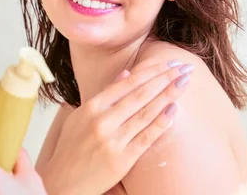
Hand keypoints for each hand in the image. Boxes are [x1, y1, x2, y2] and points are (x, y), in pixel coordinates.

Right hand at [39, 60, 192, 194]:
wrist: (61, 184)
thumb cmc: (71, 148)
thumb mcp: (81, 116)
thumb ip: (105, 94)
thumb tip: (127, 73)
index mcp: (92, 107)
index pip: (128, 83)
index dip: (151, 71)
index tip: (169, 62)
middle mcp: (102, 121)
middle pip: (140, 94)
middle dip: (165, 78)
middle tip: (184, 67)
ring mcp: (112, 141)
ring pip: (146, 113)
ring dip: (168, 95)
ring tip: (184, 82)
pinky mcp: (121, 160)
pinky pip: (146, 137)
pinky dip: (161, 122)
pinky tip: (174, 109)